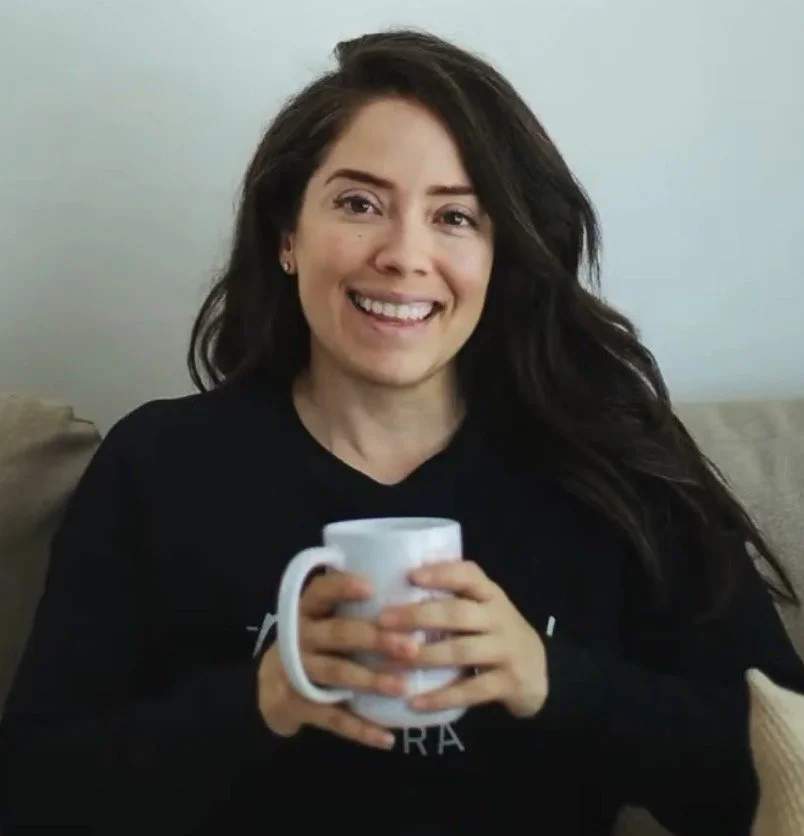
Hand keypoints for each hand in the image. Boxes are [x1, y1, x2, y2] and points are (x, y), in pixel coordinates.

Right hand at [257, 570, 418, 749]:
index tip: (372, 587)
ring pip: (336, 674)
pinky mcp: (298, 705)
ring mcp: (296, 672)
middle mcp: (299, 637)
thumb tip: (410, 595)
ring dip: (371, 681)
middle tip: (411, 647)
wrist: (272, 686)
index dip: (343, 587)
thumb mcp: (322, 619)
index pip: (321, 591)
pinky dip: (361, 729)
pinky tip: (388, 738)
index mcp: (307, 610)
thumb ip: (352, 607)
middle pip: (338, 634)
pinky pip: (333, 718)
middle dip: (375, 639)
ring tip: (403, 687)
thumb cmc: (316, 643)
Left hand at [376, 561, 547, 717]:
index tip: (411, 575)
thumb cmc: (494, 634)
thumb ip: (452, 599)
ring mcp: (506, 651)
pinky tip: (414, 701)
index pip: (470, 575)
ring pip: (462, 651)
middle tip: (383, 620)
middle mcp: (500, 618)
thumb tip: (394, 586)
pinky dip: (441, 696)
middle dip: (418, 615)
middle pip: (458, 613)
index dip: (442, 573)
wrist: (539, 673)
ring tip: (393, 659)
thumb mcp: (483, 609)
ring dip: (424, 655)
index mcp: (490, 595)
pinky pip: (471, 690)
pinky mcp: (508, 683)